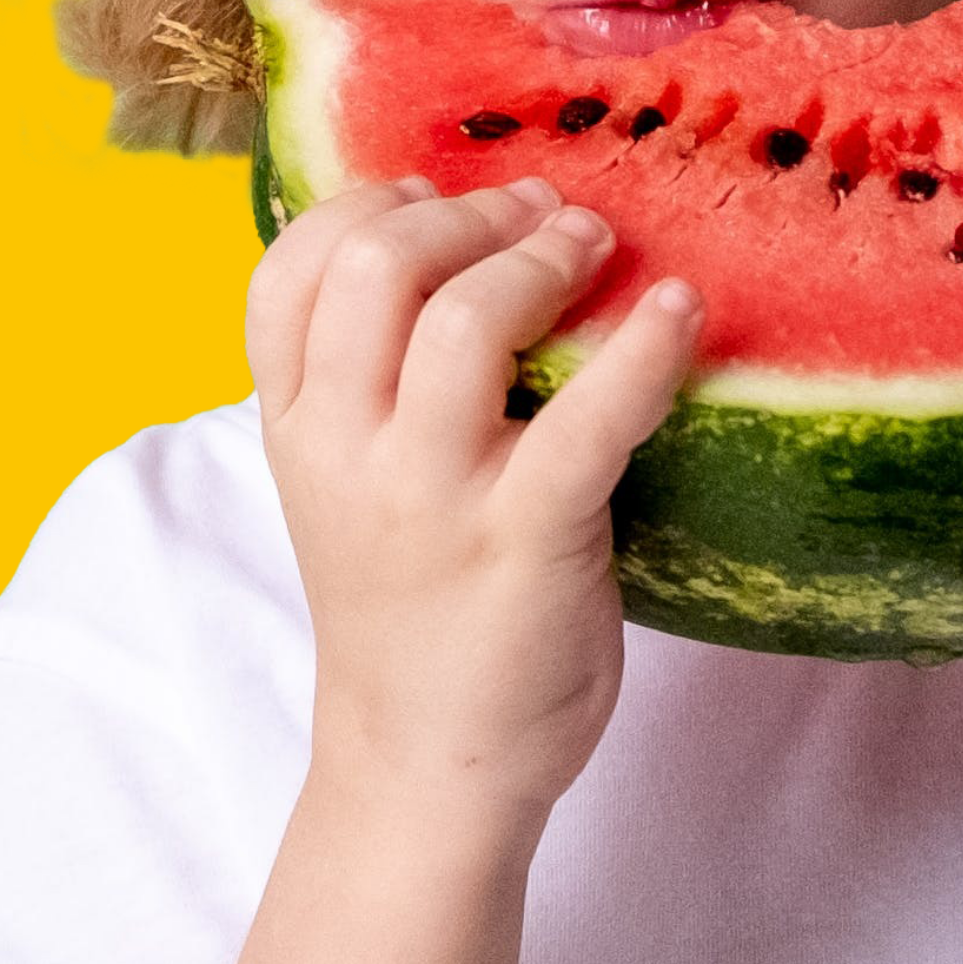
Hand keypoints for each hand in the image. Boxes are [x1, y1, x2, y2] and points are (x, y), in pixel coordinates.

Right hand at [245, 172, 705, 835]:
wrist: (427, 763)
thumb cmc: (407, 613)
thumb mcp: (345, 490)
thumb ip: (365, 389)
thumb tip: (454, 253)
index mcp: (295, 432)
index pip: (285, 273)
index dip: (363, 206)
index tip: (434, 199)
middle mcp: (345, 452)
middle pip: (371, 266)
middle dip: (467, 214)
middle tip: (541, 218)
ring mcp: (430, 497)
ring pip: (463, 319)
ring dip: (541, 257)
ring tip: (594, 249)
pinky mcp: (525, 539)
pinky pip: (588, 416)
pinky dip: (644, 346)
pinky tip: (677, 311)